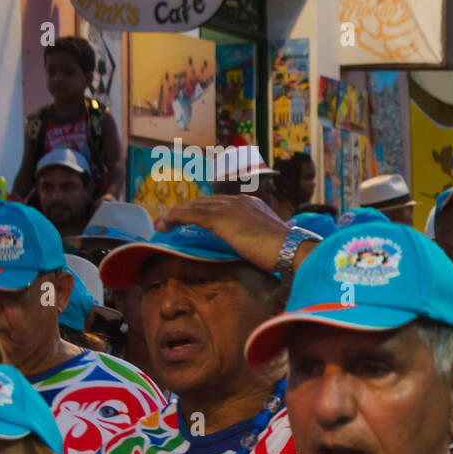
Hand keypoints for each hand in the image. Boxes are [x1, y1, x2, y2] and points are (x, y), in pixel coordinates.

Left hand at [153, 195, 290, 272]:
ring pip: (194, 206)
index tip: (188, 219)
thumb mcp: (269, 241)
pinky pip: (191, 215)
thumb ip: (256, 238)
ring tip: (160, 224)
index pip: (219, 203)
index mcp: (252, 204)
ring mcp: (231, 208)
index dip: (200, 210)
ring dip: (174, 214)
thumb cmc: (287, 252)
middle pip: (204, 202)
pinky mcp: (223, 219)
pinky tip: (164, 225)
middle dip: (184, 210)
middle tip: (168, 221)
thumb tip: (254, 247)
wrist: (292, 250)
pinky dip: (174, 218)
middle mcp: (240, 201)